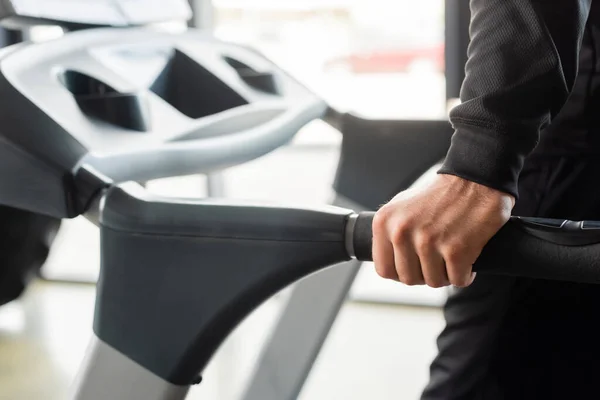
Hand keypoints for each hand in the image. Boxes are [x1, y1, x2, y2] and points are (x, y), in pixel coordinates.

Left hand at [372, 174, 513, 287]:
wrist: (475, 180)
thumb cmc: (440, 194)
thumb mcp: (401, 207)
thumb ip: (388, 232)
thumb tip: (385, 258)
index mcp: (384, 223)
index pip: (383, 269)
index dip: (400, 272)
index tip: (413, 267)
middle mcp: (401, 232)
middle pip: (409, 279)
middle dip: (425, 274)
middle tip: (437, 260)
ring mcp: (428, 242)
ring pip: (433, 282)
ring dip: (446, 274)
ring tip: (451, 256)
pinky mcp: (456, 250)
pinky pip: (457, 280)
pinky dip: (465, 274)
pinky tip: (466, 258)